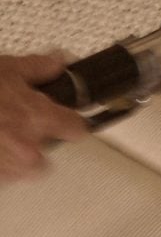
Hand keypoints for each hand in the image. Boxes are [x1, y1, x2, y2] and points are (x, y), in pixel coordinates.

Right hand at [0, 54, 86, 181]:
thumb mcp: (6, 68)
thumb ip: (38, 67)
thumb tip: (59, 62)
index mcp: (38, 119)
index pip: (77, 129)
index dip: (72, 124)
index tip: (68, 122)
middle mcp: (25, 148)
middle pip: (44, 163)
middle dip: (32, 150)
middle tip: (17, 133)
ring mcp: (2, 168)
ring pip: (15, 174)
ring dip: (8, 162)